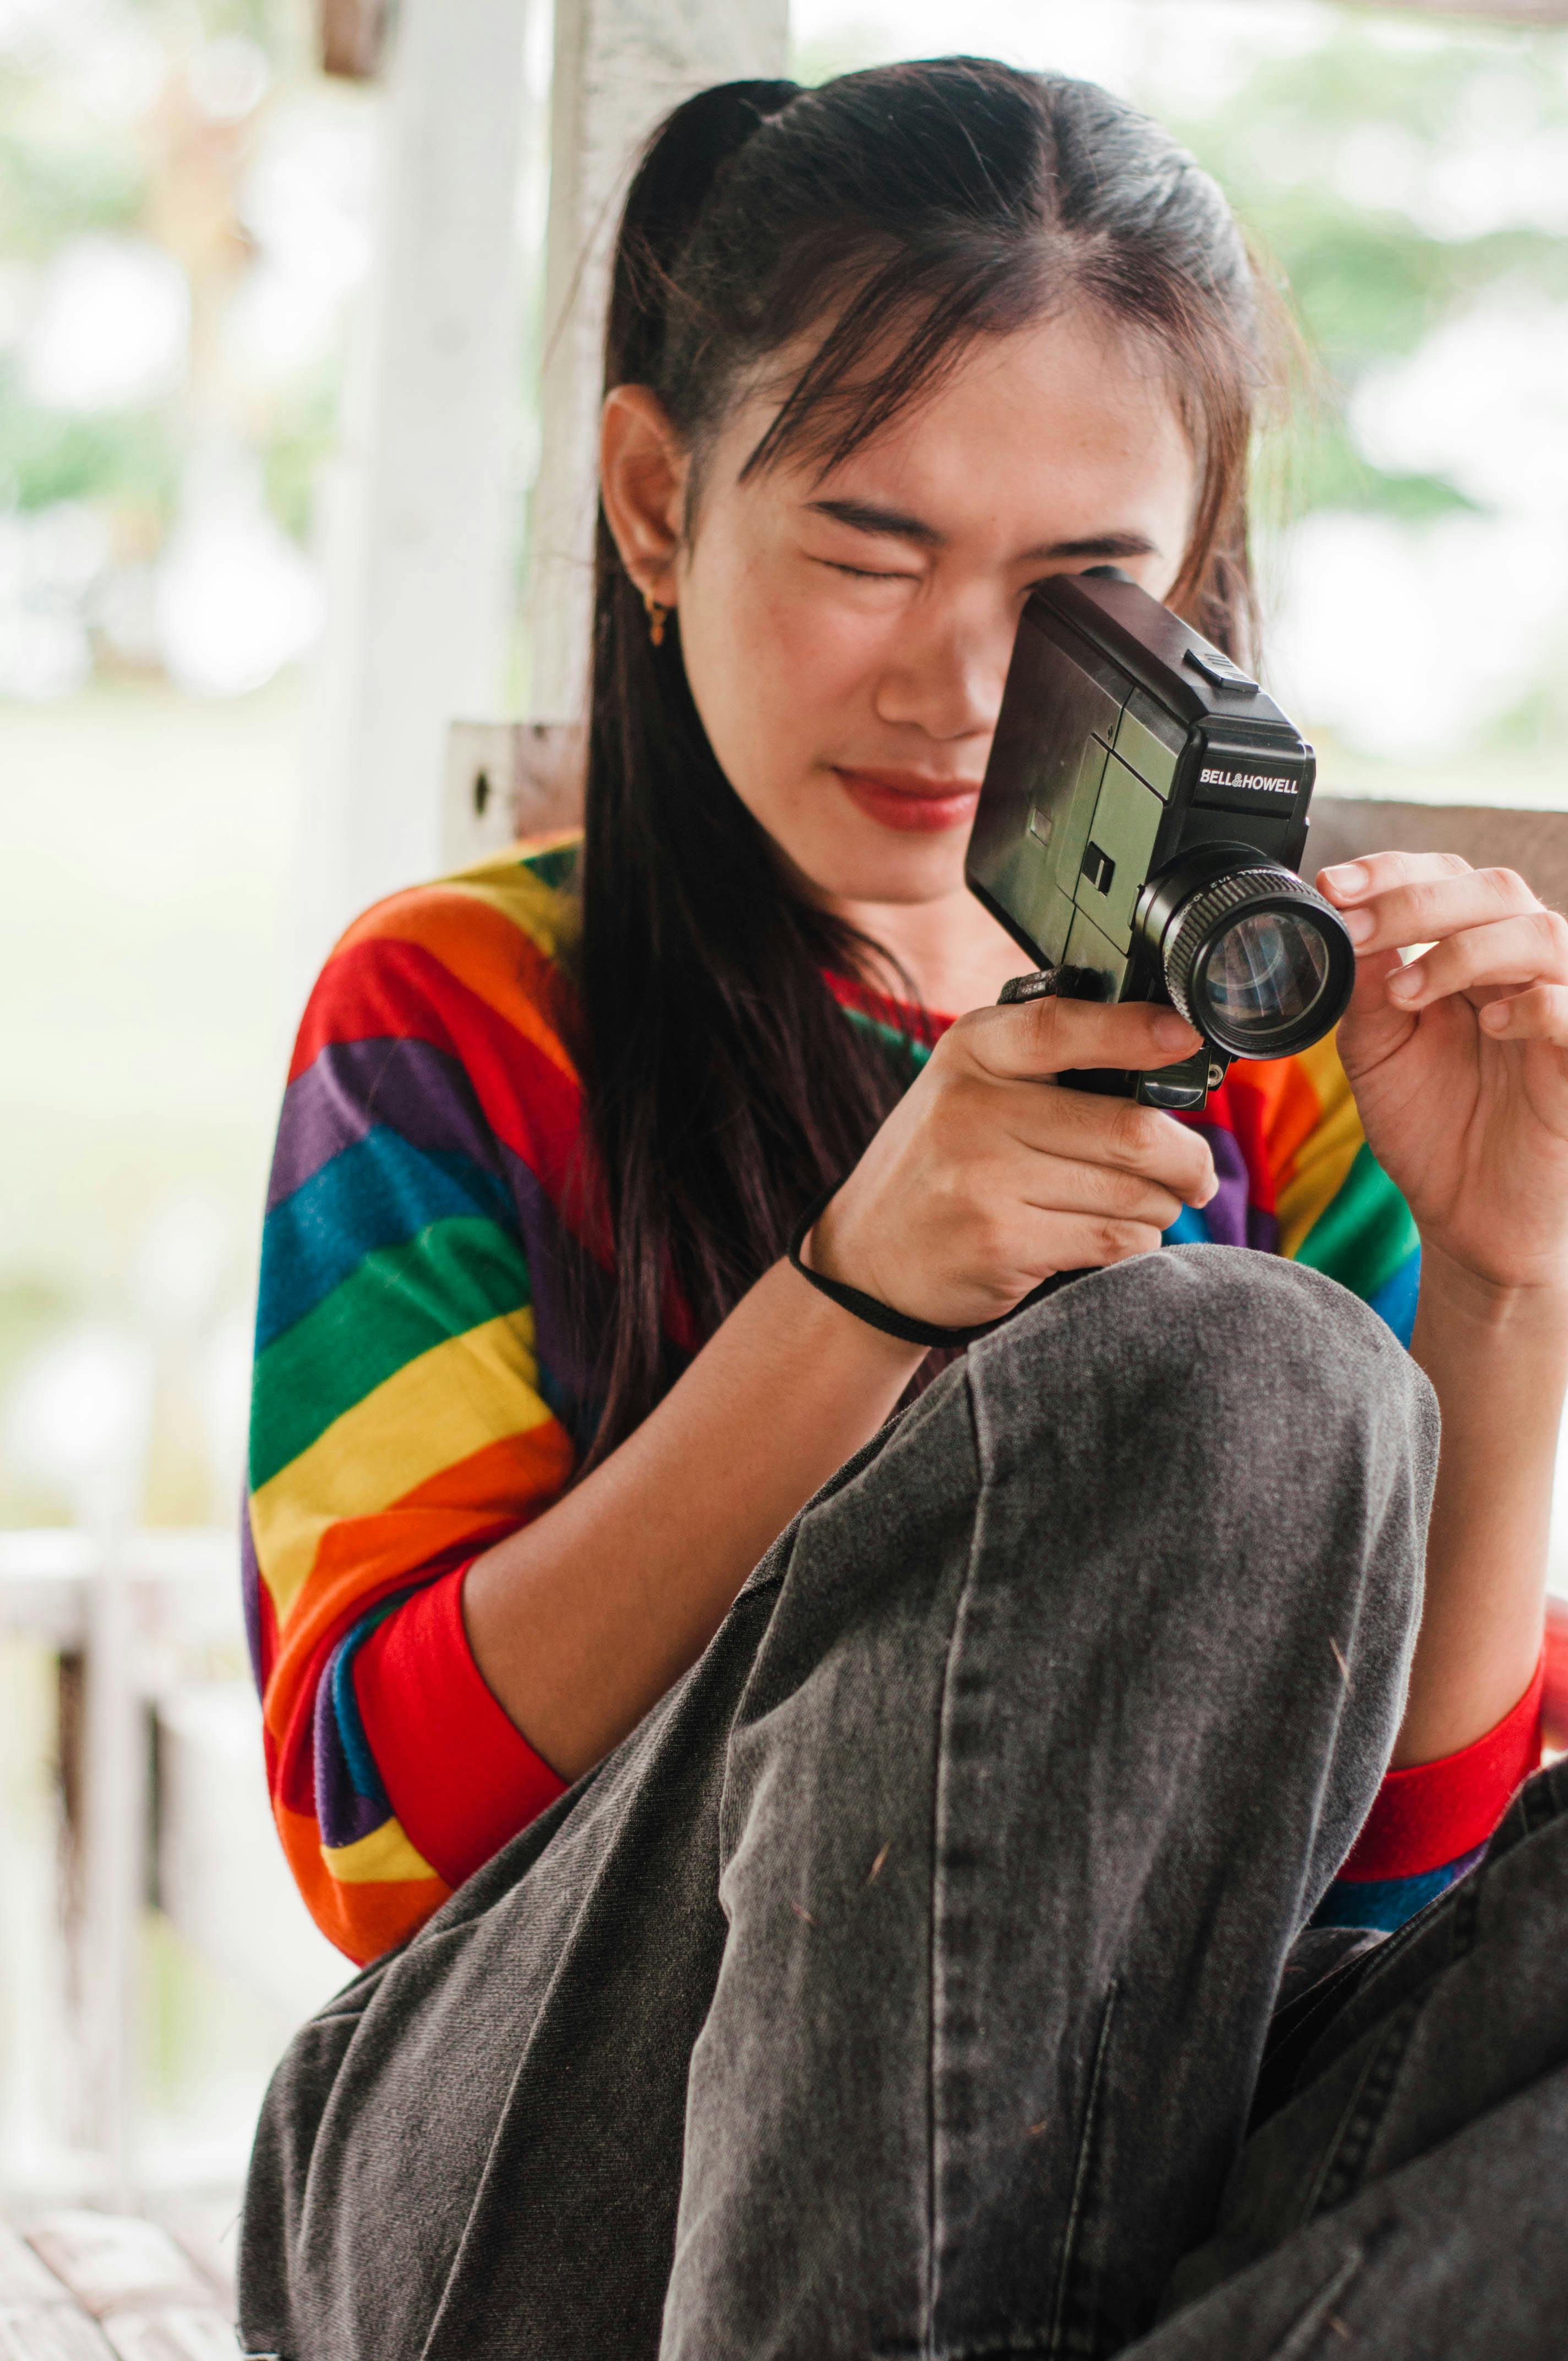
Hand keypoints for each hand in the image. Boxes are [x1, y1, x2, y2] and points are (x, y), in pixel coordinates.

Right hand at [808, 997, 1217, 1330]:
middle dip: (1185, 1158)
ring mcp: (984, 1178)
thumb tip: (1162, 1058)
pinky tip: (1116, 1237)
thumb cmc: (940, 1165)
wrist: (865, 1258)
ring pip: (1131, 1192)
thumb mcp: (968, 1089)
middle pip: (1127, 1129)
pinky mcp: (1000, 1242)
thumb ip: (1043, 1067)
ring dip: (1162, 1206)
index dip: (1135, 1032)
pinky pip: (1111, 1240)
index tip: (1185, 1037)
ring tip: (1151, 1208)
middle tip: (1195, 1172)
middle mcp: (972, 1108)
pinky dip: (1134, 1242)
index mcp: (971, 1052)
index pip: (1062, 1027)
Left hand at [1318, 852, 1567, 1292]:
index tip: (1332, 885)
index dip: (1392, 870)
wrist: (1469, 1220)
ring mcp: (1558, 1010)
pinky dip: (1533, 1003)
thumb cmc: (1432, 1130)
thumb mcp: (1376, 1052)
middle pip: (1494, 889)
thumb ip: (1363, 990)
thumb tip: (1342, 924)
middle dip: (1416, 899)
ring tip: (1405, 992)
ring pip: (1540, 933)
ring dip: (1463, 949)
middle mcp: (1521, 970)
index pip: (1446, 879)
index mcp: (1470, 956)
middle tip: (1356, 926)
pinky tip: (1489, 1024)